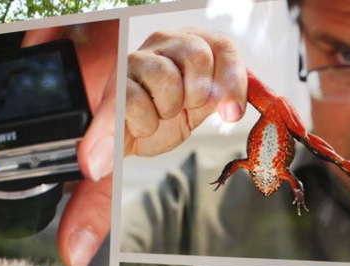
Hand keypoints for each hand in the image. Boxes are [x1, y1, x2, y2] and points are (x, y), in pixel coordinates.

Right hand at [125, 28, 247, 156]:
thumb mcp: (199, 109)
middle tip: (184, 109)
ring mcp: (138, 59)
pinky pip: (138, 102)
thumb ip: (221, 99)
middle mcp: (165, 43)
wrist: (127, 137)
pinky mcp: (116, 82)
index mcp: (191, 45)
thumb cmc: (162, 118)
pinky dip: (146, 123)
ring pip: (168, 78)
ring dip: (169, 109)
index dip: (232, 80)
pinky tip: (142, 124)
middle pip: (198, 54)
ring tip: (159, 115)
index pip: (223, 46)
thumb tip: (233, 108)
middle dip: (197, 94)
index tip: (232, 112)